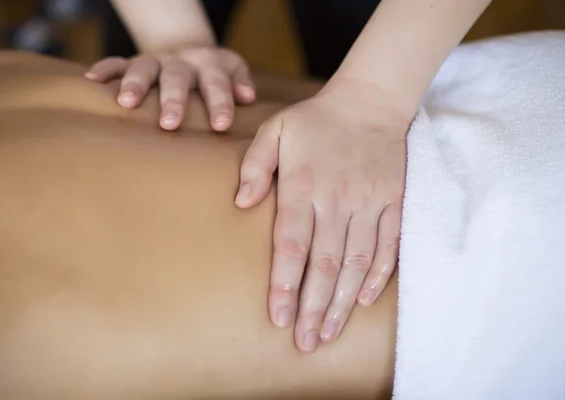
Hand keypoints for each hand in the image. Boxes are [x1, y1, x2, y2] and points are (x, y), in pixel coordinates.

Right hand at [84, 46, 255, 130]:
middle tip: (170, 124)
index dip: (219, 103)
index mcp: (208, 65)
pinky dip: (104, 70)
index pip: (216, 84)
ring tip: (125, 103)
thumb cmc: (212, 70)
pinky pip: (116, 62)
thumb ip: (241, 81)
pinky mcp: (132, 61)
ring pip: (143, 69)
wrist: (185, 47)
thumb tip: (248, 97)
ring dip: (135, 85)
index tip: (221, 126)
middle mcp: (180, 61)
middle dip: (173, 100)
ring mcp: (154, 61)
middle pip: (177, 78)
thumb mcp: (232, 68)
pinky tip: (91, 80)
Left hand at [236, 81, 408, 352]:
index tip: (277, 318)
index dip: (285, 284)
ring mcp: (370, 201)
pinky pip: (388, 245)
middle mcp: (338, 198)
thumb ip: (256, 165)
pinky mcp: (393, 202)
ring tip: (329, 332)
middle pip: (325, 263)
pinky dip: (378, 275)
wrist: (371, 101)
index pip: (292, 244)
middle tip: (304, 341)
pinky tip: (365, 300)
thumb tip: (242, 202)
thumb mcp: (275, 130)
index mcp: (304, 184)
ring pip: (357, 261)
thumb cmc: (316, 119)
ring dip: (343, 300)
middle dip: (313, 306)